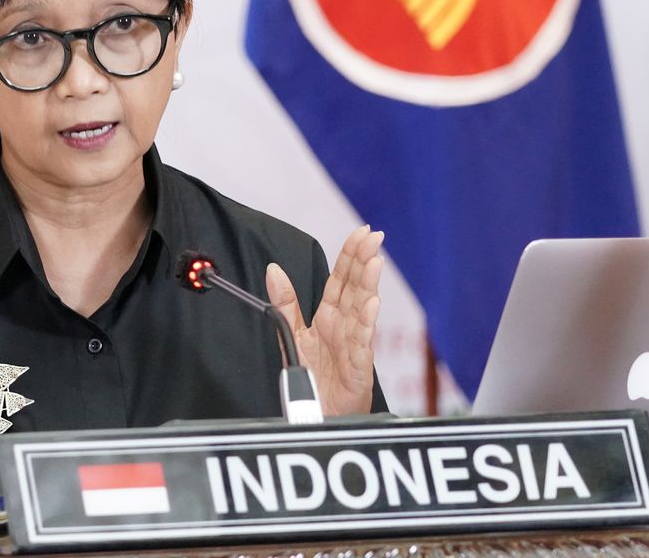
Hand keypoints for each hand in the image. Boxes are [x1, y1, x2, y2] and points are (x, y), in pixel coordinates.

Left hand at [266, 225, 382, 415]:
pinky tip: (371, 304)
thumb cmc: (313, 378)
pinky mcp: (358, 367)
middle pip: (355, 288)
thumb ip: (285, 302)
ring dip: (369, 285)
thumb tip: (273, 270)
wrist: (317, 414)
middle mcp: (344, 327)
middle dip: (364, 261)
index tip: (360, 233)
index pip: (341, 280)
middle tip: (374, 236)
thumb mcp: (292, 335)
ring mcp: (354, 345)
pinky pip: (362, 342)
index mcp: (329, 317)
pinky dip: (366, 323)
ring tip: (374, 261)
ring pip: (362, 309)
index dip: (350, 256)